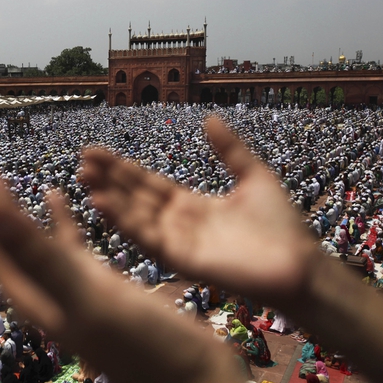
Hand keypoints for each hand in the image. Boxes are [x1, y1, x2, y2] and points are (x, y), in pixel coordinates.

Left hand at [0, 166, 254, 382]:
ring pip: (27, 238)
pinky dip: (57, 219)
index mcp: (30, 292)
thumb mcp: (85, 296)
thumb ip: (36, 253)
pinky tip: (53, 198)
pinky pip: (66, 243)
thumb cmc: (140, 343)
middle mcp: (40, 288)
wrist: (186, 376)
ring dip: (9, 209)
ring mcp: (66, 284)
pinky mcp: (93, 281)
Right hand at [81, 116, 314, 306]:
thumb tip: (209, 118)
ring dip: (108, 197)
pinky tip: (103, 203)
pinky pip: (146, 238)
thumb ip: (229, 150)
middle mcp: (178, 223)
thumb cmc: (281, 225)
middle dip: (108, 179)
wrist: (300, 264)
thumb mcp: (253, 176)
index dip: (123, 168)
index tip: (97, 151)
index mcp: (191, 204)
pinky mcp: (181, 259)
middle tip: (82, 159)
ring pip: (135, 216)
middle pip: (135, 196)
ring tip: (84, 177)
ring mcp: (177, 242)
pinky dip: (123, 222)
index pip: (148, 183)